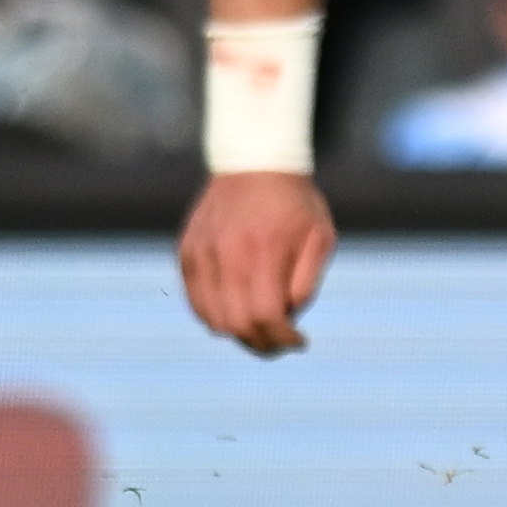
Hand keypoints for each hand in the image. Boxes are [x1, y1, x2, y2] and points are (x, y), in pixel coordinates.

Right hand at [181, 171, 338, 355]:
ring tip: (261, 327)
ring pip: (212, 319)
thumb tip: (287, 319)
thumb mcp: (320, 239)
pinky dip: (216, 316)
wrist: (255, 162)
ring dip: (239, 333)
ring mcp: (202, 254)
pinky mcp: (187, 252)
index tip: (299, 342)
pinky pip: (196, 301)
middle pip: (236, 324)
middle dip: (262, 344)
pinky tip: (238, 310)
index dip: (283, 339)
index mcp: (264, 251)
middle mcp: (227, 255)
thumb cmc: (296, 204)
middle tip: (280, 343)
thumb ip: (306, 283)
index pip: (266, 316)